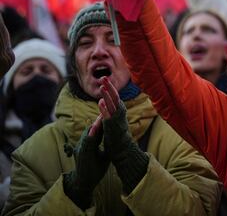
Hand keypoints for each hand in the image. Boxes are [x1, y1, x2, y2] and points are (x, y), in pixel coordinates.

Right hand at [63, 115, 108, 209]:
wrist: (82, 183)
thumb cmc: (94, 167)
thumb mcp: (103, 154)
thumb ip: (106, 144)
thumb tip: (116, 136)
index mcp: (93, 142)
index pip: (100, 128)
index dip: (106, 118)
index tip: (113, 108)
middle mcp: (86, 142)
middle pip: (93, 127)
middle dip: (100, 118)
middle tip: (106, 105)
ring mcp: (82, 147)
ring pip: (89, 133)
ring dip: (95, 124)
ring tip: (101, 116)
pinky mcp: (81, 154)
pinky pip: (86, 143)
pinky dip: (90, 136)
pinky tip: (94, 130)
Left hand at [98, 76, 149, 193]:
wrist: (123, 153)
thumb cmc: (117, 139)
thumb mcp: (113, 122)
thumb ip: (109, 112)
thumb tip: (103, 101)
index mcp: (119, 113)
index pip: (115, 98)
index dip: (110, 89)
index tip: (104, 80)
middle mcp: (120, 115)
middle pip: (115, 97)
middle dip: (109, 87)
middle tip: (103, 77)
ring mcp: (117, 121)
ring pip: (113, 104)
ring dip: (107, 94)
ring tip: (102, 85)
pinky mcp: (113, 128)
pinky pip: (108, 116)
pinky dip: (104, 109)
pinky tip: (100, 102)